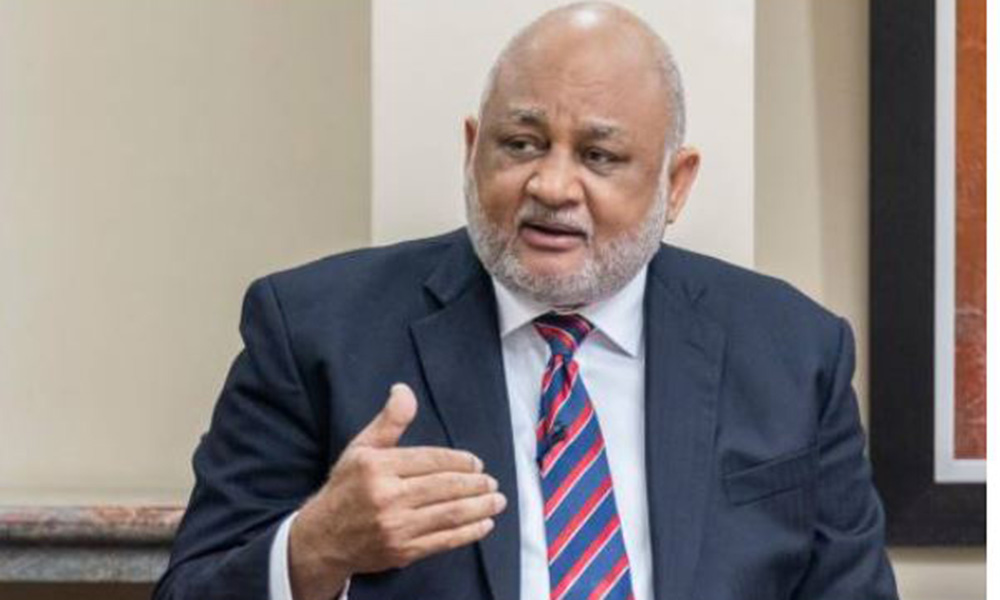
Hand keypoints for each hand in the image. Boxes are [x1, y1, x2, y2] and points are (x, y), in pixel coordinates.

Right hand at [288, 383, 505, 599]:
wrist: (323, 539)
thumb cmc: (346, 488)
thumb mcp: (361, 448)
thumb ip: (389, 421)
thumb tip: (404, 390)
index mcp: (377, 467)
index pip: (430, 460)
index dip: (460, 461)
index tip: (476, 463)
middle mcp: (386, 497)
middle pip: (444, 487)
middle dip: (475, 484)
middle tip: (492, 482)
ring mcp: (395, 527)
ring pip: (449, 514)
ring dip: (480, 507)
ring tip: (496, 500)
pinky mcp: (403, 551)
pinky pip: (444, 540)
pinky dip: (469, 532)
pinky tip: (484, 524)